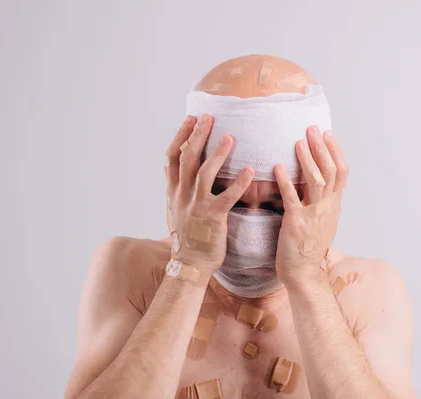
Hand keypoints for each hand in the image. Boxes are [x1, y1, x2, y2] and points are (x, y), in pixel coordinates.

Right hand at [165, 114, 253, 272]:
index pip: (172, 157)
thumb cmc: (189, 235)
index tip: (190, 119)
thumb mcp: (176, 209)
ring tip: (230, 137)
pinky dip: (239, 183)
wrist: (191, 263)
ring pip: (203, 173)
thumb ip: (176, 187)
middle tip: (208, 117)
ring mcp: (196, 206)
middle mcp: (182, 195)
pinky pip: (227, 196)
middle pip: (187, 158)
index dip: (181, 136)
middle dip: (197, 135)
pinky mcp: (213, 217)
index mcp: (174, 192)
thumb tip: (170, 168)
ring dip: (217, 154)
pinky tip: (250, 170)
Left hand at [273, 126, 348, 285]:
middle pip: (330, 171)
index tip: (328, 133)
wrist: (304, 273)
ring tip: (298, 142)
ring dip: (307, 159)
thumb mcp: (324, 222)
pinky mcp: (296, 223)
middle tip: (313, 129)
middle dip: (322, 148)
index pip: (341, 173)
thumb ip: (324, 202)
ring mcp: (313, 215)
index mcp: (334, 205)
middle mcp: (327, 207)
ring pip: (315, 181)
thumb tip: (321, 184)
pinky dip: (285, 181)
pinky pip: (292, 197)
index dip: (335, 151)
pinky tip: (277, 167)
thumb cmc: (309, 248)